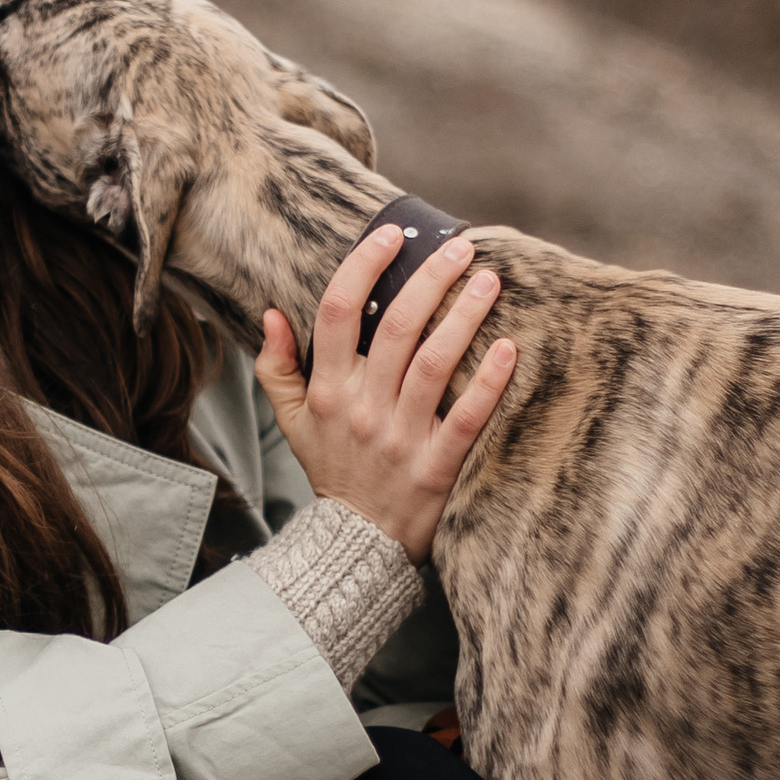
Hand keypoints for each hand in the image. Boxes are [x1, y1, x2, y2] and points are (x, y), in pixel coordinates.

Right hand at [254, 226, 516, 561]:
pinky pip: (466, 419)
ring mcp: (400, 439)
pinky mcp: (437, 468)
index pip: (338, 313)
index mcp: (326, 391)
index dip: (364, 266)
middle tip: (461, 247)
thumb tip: (271, 314)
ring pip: (434, 364)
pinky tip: (509, 348)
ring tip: (489, 281)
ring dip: (464, 317)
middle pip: (397, 327)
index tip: (391, 234)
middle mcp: (361, 409)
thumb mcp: (290, 421)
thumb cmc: (331, 469)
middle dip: (431, 278)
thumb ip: (275, 367)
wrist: (356, 544)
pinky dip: (489, 383)